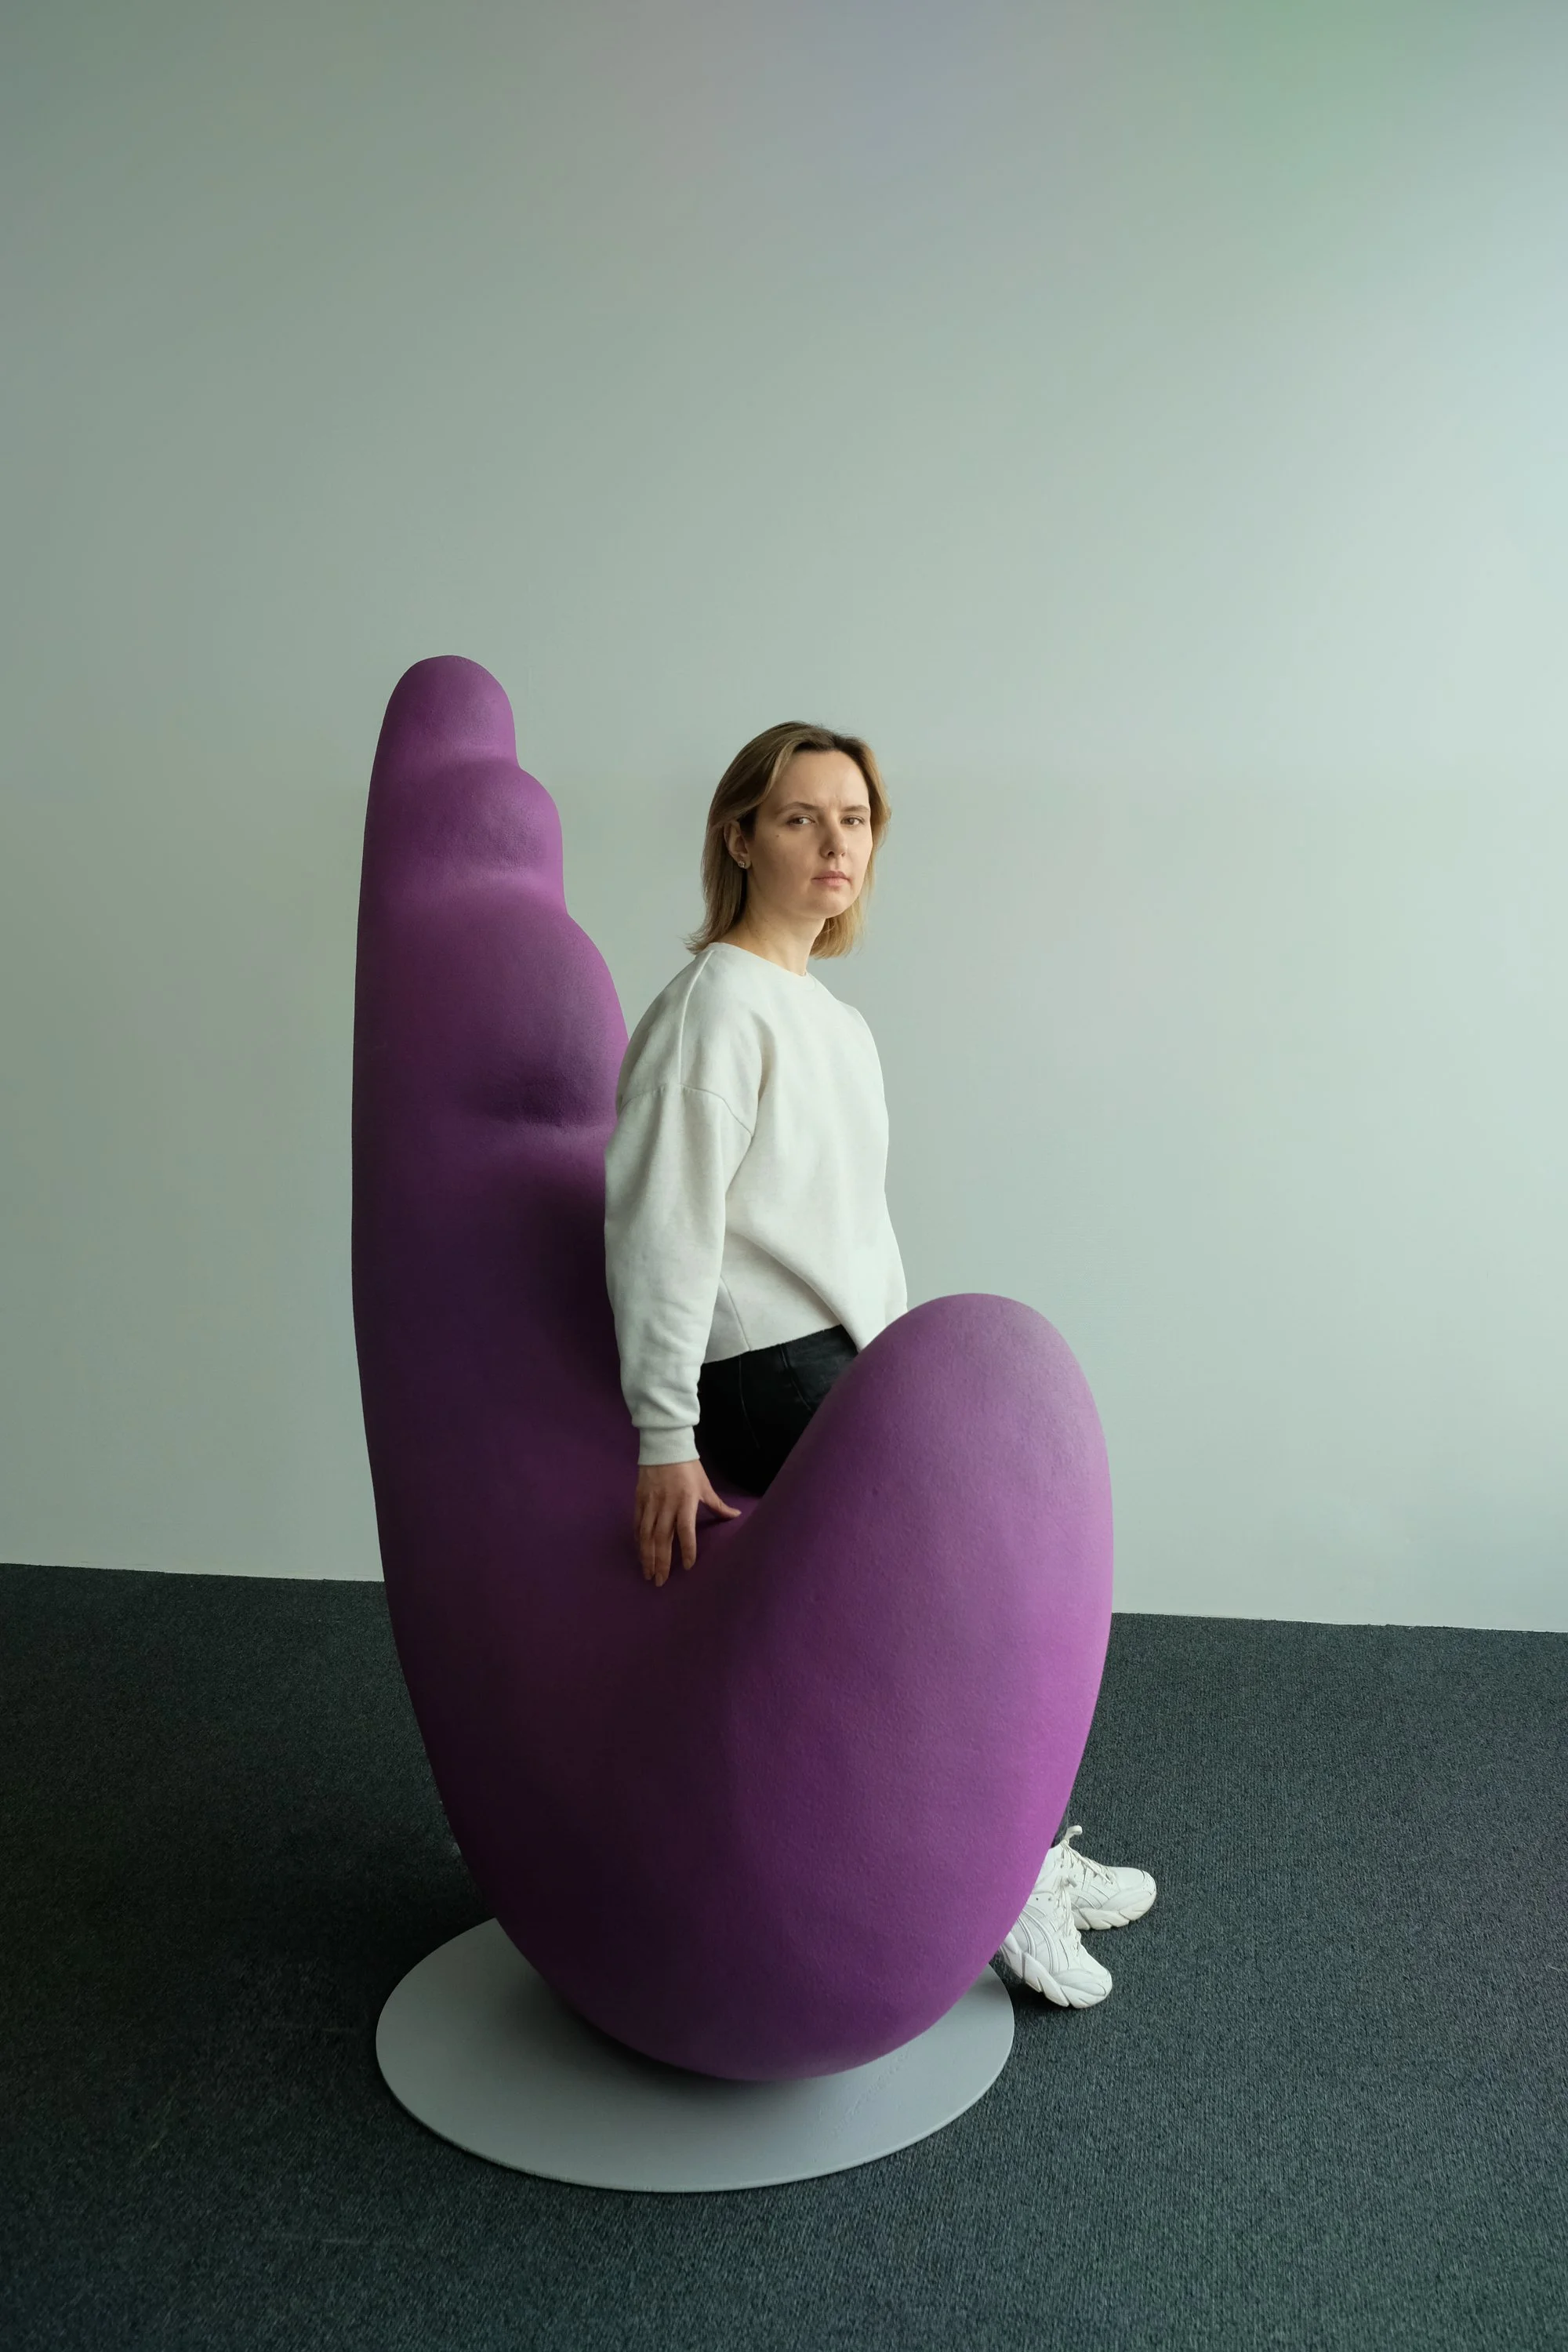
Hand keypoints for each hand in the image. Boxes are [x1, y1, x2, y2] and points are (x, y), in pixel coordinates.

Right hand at [635, 1460, 740, 1585]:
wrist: (664, 1445)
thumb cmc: (689, 1467)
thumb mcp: (705, 1485)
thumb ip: (718, 1505)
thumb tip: (736, 1516)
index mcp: (686, 1501)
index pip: (685, 1530)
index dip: (688, 1549)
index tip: (688, 1567)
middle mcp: (666, 1505)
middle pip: (662, 1538)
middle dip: (661, 1562)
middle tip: (660, 1581)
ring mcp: (651, 1503)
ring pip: (646, 1534)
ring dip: (647, 1556)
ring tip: (647, 1573)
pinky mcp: (639, 1499)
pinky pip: (637, 1523)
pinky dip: (638, 1540)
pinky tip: (640, 1552)